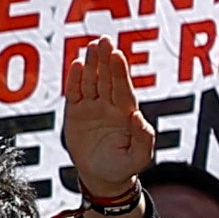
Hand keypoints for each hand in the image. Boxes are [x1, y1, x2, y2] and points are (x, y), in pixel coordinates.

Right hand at [56, 36, 155, 213]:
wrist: (103, 176)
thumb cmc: (124, 166)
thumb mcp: (140, 157)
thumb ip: (143, 138)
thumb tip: (139, 117)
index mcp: (127, 114)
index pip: (123, 88)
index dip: (119, 72)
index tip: (117, 55)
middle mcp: (110, 106)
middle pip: (107, 79)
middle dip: (105, 60)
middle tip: (103, 41)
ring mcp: (93, 108)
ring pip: (91, 82)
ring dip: (91, 65)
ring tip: (90, 46)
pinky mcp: (76, 113)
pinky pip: (75, 93)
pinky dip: (74, 80)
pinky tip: (76, 64)